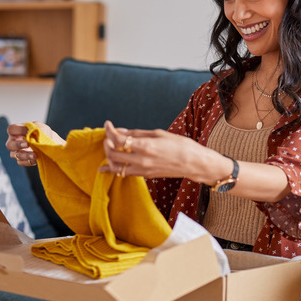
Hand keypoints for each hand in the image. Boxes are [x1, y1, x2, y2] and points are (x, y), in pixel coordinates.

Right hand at [5, 121, 64, 166]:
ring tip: (35, 155)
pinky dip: (28, 161)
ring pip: (15, 155)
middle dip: (18, 145)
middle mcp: (15, 141)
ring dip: (25, 155)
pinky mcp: (22, 160)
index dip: (17, 131)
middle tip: (27, 144)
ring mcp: (17, 151)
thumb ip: (35, 128)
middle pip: (9, 145)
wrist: (51, 144)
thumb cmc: (44, 133)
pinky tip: (36, 160)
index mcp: (18, 131)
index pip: (11, 129)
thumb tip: (29, 133)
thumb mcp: (42, 127)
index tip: (27, 132)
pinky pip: (21, 162)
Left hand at [100, 121, 228, 184]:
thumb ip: (137, 134)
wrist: (194, 163)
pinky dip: (114, 168)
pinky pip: (124, 173)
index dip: (109, 131)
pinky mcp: (145, 175)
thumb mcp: (158, 134)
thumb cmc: (180, 145)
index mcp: (145, 146)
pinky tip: (106, 167)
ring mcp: (142, 170)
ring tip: (110, 148)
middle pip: (112, 154)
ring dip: (109, 157)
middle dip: (107, 143)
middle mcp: (141, 160)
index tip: (108, 124)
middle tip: (109, 136)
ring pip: (115, 167)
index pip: (118, 140)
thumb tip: (121, 131)